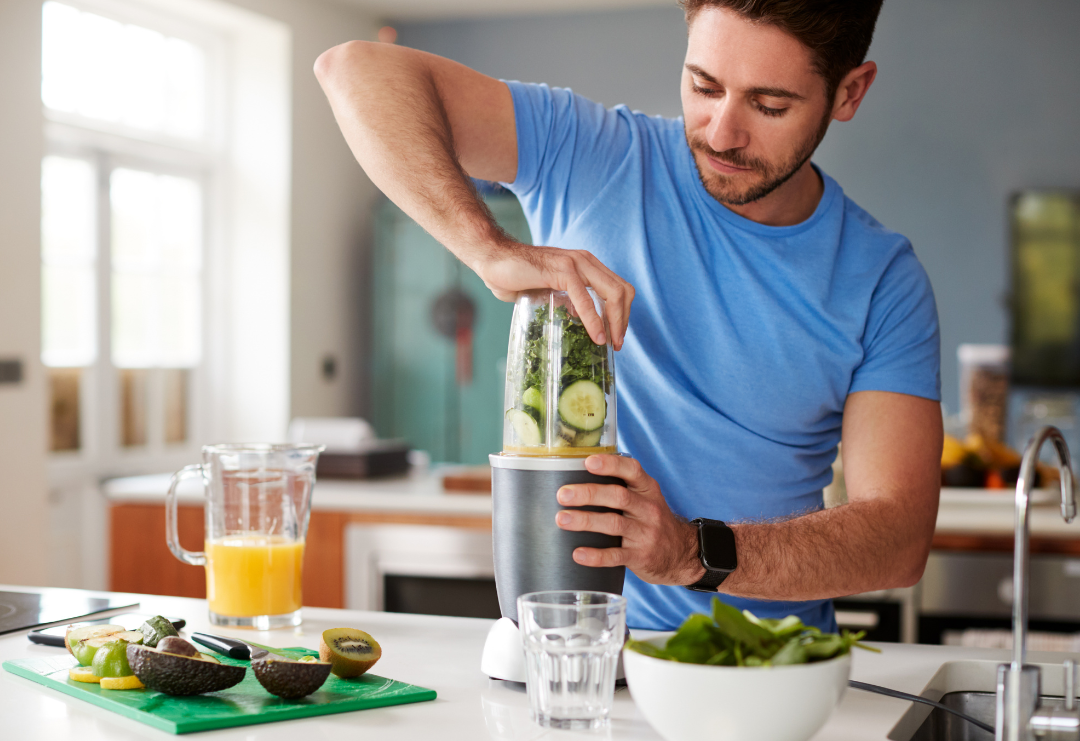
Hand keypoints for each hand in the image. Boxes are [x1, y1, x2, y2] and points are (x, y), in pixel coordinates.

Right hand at [472, 241, 633, 349]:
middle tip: (617, 344)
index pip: (618, 287)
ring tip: (610, 343)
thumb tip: (576, 318)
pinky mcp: (562, 270)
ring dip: (614, 322)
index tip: (616, 335)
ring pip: (612, 293)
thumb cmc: (515, 275)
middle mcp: (585, 261)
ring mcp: (576, 263)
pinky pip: (585, 299)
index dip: (623, 313)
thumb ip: (565, 300)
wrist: (492, 259)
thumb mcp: (549, 291)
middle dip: (623, 320)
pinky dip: (594, 320)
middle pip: (623, 291)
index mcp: (585, 264)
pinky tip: (596, 336)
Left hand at [555, 455, 704, 584]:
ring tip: (562, 519)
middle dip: (589, 493)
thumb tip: (579, 471)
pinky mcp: (640, 557)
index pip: (632, 470)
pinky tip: (578, 554)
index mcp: (648, 490)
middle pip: (618, 496)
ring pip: (614, 524)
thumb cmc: (652, 521)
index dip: (610, 464)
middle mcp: (648, 509)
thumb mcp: (646, 498)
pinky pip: (616, 556)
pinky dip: (596, 556)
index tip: (588, 462)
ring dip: (586, 521)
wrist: (682, 554)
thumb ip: (622, 486)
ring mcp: (645, 534)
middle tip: (563, 494)